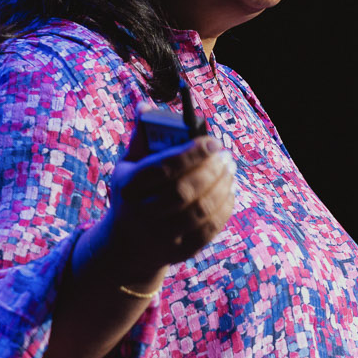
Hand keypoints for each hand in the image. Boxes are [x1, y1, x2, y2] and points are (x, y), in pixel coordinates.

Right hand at [103, 135, 236, 277]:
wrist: (127, 244)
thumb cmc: (133, 193)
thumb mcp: (128, 166)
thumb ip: (142, 138)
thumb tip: (147, 106)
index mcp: (128, 188)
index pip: (162, 169)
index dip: (191, 153)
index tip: (213, 141)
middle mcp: (142, 215)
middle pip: (183, 191)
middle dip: (210, 170)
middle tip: (225, 156)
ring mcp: (162, 237)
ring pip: (200, 211)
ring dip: (222, 187)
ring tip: (229, 170)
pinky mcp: (181, 251)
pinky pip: (210, 229)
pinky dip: (224, 208)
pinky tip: (228, 191)